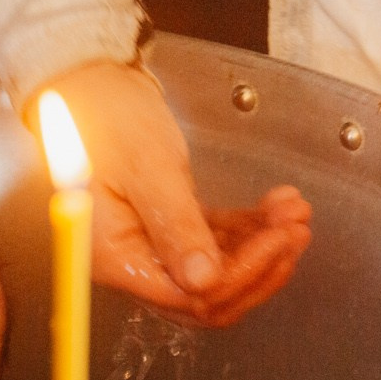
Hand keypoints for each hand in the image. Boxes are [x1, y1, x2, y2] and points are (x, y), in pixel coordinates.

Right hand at [44, 60, 313, 328]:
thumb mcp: (146, 168)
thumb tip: (203, 281)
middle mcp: (131, 262)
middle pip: (206, 295)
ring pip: (218, 270)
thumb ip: (174, 225)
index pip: (188, 295)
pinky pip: (213, 243)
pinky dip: (246, 230)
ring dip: (260, 245)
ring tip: (293, 211)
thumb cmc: (103, 118)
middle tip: (295, 229)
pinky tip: (273, 206)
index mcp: (115, 258)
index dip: (238, 275)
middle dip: (257, 265)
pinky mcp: (167, 226)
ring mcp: (149, 246)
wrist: (85, 85)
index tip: (277, 240)